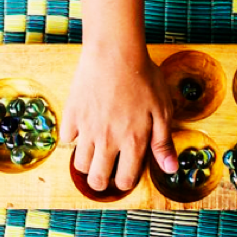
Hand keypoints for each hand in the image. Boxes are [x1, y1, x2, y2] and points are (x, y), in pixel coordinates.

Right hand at [62, 46, 176, 190]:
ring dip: (87, 164)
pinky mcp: (72, 115)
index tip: (126, 174)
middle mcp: (108, 141)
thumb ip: (163, 142)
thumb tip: (170, 169)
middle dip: (101, 183)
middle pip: (96, 180)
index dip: (125, 182)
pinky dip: (73, 139)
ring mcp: (87, 129)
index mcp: (133, 142)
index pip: (124, 180)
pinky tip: (84, 129)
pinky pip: (66, 140)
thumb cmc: (144, 78)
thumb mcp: (163, 110)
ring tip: (96, 153)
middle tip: (105, 175)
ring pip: (80, 164)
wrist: (115, 53)